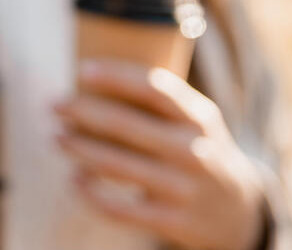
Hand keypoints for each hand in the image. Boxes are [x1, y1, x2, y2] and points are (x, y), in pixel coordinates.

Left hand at [53, 60, 265, 249]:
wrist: (239, 212)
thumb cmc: (200, 151)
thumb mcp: (196, 121)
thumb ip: (160, 102)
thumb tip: (94, 76)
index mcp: (198, 118)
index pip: (154, 88)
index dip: (116, 76)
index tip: (82, 70)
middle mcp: (193, 150)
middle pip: (125, 124)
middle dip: (81, 111)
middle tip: (52, 104)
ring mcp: (183, 188)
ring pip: (116, 165)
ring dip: (79, 149)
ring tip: (56, 138)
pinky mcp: (172, 221)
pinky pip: (120, 208)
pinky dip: (90, 194)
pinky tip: (75, 180)